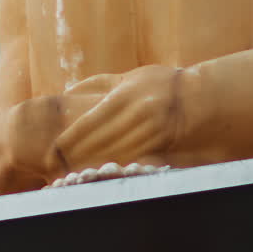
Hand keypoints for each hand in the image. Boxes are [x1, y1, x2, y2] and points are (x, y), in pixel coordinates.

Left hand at [47, 64, 184, 172]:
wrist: (199, 97)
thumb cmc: (158, 84)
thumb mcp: (128, 78)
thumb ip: (97, 84)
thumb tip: (65, 92)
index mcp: (124, 96)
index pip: (89, 122)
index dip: (69, 139)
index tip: (53, 150)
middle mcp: (136, 113)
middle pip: (99, 141)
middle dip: (75, 156)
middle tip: (54, 167)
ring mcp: (150, 131)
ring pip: (113, 154)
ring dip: (91, 165)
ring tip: (71, 174)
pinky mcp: (161, 145)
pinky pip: (131, 160)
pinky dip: (113, 167)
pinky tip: (99, 174)